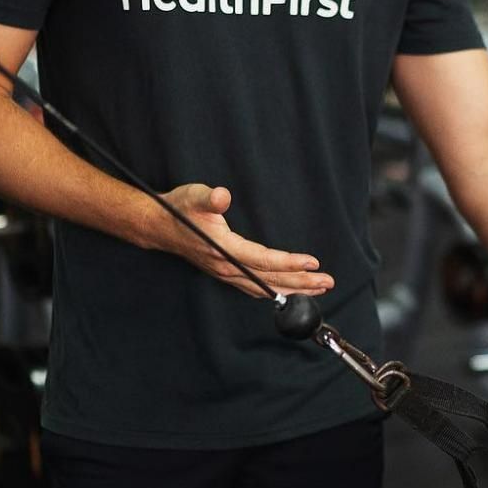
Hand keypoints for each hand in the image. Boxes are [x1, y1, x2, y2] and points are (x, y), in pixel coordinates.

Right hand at [154, 183, 334, 297]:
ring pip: (265, 288)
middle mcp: (227, 267)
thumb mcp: (194, 196)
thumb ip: (210, 197)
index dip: (289, 262)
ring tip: (318, 289)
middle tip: (327, 281)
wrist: (160, 226)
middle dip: (301, 282)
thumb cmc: (179, 209)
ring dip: (293, 290)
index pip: (264, 260)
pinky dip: (277, 291)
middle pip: (270, 279)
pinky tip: (290, 291)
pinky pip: (257, 288)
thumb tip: (223, 196)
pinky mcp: (227, 274)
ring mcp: (227, 274)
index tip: (312, 262)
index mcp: (224, 250)